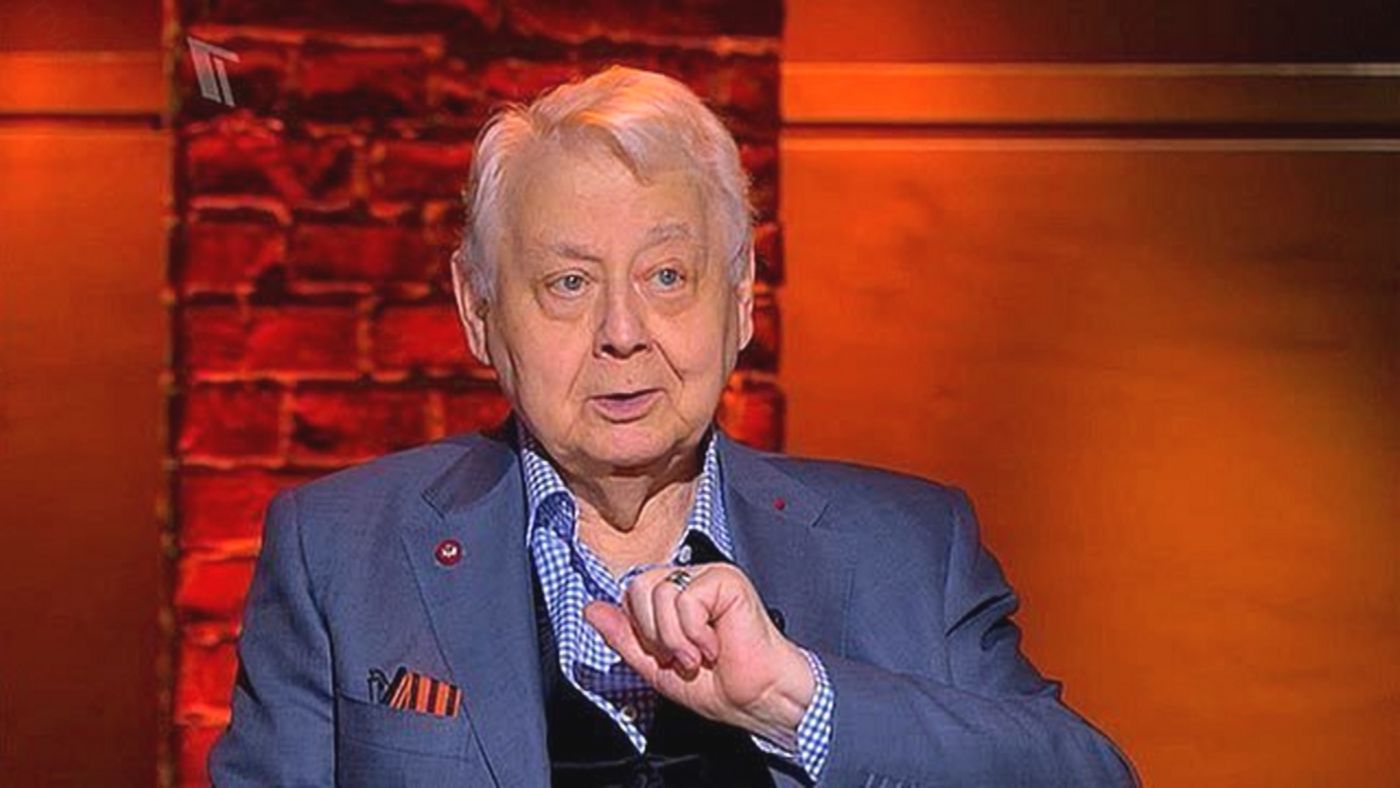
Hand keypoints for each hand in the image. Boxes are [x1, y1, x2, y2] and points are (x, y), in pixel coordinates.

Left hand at [583, 563, 815, 748]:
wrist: (757, 699)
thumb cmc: (719, 684)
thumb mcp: (654, 666)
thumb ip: (623, 636)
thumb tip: (590, 610)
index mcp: (673, 596)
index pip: (630, 592)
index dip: (642, 630)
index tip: (667, 656)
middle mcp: (690, 580)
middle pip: (638, 586)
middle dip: (655, 634)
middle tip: (681, 657)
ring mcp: (709, 577)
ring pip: (660, 593)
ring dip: (676, 639)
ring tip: (699, 656)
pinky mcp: (727, 580)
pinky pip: (686, 598)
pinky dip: (695, 633)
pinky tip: (714, 646)